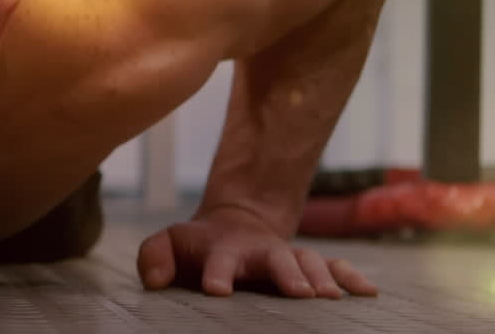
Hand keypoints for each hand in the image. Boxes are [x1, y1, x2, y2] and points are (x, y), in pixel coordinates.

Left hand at [136, 205, 378, 297]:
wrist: (234, 226)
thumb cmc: (197, 246)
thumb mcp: (168, 244)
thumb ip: (154, 257)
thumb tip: (154, 280)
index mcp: (223, 250)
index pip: (218, 260)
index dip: (217, 273)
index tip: (217, 290)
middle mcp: (260, 252)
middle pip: (276, 259)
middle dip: (286, 274)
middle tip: (298, 293)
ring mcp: (288, 257)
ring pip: (309, 262)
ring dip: (321, 278)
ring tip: (331, 298)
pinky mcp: (308, 266)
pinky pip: (335, 268)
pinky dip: (351, 278)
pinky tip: (368, 293)